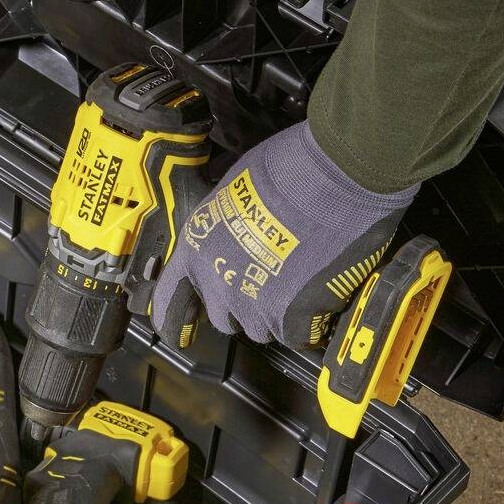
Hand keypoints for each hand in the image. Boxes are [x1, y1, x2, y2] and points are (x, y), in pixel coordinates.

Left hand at [145, 120, 416, 348]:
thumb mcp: (234, 189)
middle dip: (245, 306)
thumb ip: (225, 227)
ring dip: (279, 314)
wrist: (336, 174)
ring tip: (302, 281)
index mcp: (197, 246)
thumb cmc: (290, 168)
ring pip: (262, 329)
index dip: (173, 317)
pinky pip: (298, 335)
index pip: (167, 298)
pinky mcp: (291, 316)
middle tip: (272, 282)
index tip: (176, 331)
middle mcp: (218, 280)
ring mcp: (253, 303)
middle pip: (223, 318)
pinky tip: (323, 293)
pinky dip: (311, 322)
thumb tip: (234, 233)